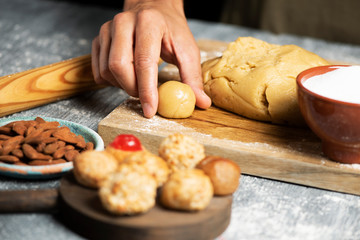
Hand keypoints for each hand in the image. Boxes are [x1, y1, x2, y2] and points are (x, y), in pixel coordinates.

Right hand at [91, 0, 210, 117]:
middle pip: (119, 66)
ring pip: (107, 70)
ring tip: (138, 83)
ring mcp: (108, 29)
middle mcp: (124, 22)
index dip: (146, 90)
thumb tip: (201, 102)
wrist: (154, 9)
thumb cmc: (171, 30)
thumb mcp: (187, 49)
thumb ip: (192, 76)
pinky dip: (111, 81)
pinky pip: (98, 69)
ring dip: (122, 86)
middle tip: (146, 96)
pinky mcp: (99, 38)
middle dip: (133, 89)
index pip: (143, 61)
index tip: (150, 110)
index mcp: (149, 22)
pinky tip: (126, 77)